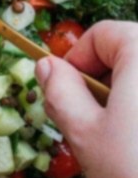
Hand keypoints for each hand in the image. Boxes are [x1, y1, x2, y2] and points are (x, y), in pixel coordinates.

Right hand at [36, 19, 137, 177]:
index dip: (75, 60)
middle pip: (129, 54)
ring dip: (127, 102)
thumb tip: (47, 67)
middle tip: (88, 123)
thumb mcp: (84, 133)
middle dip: (102, 83)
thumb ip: (60, 91)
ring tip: (118, 144)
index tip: (63, 91)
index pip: (102, 34)